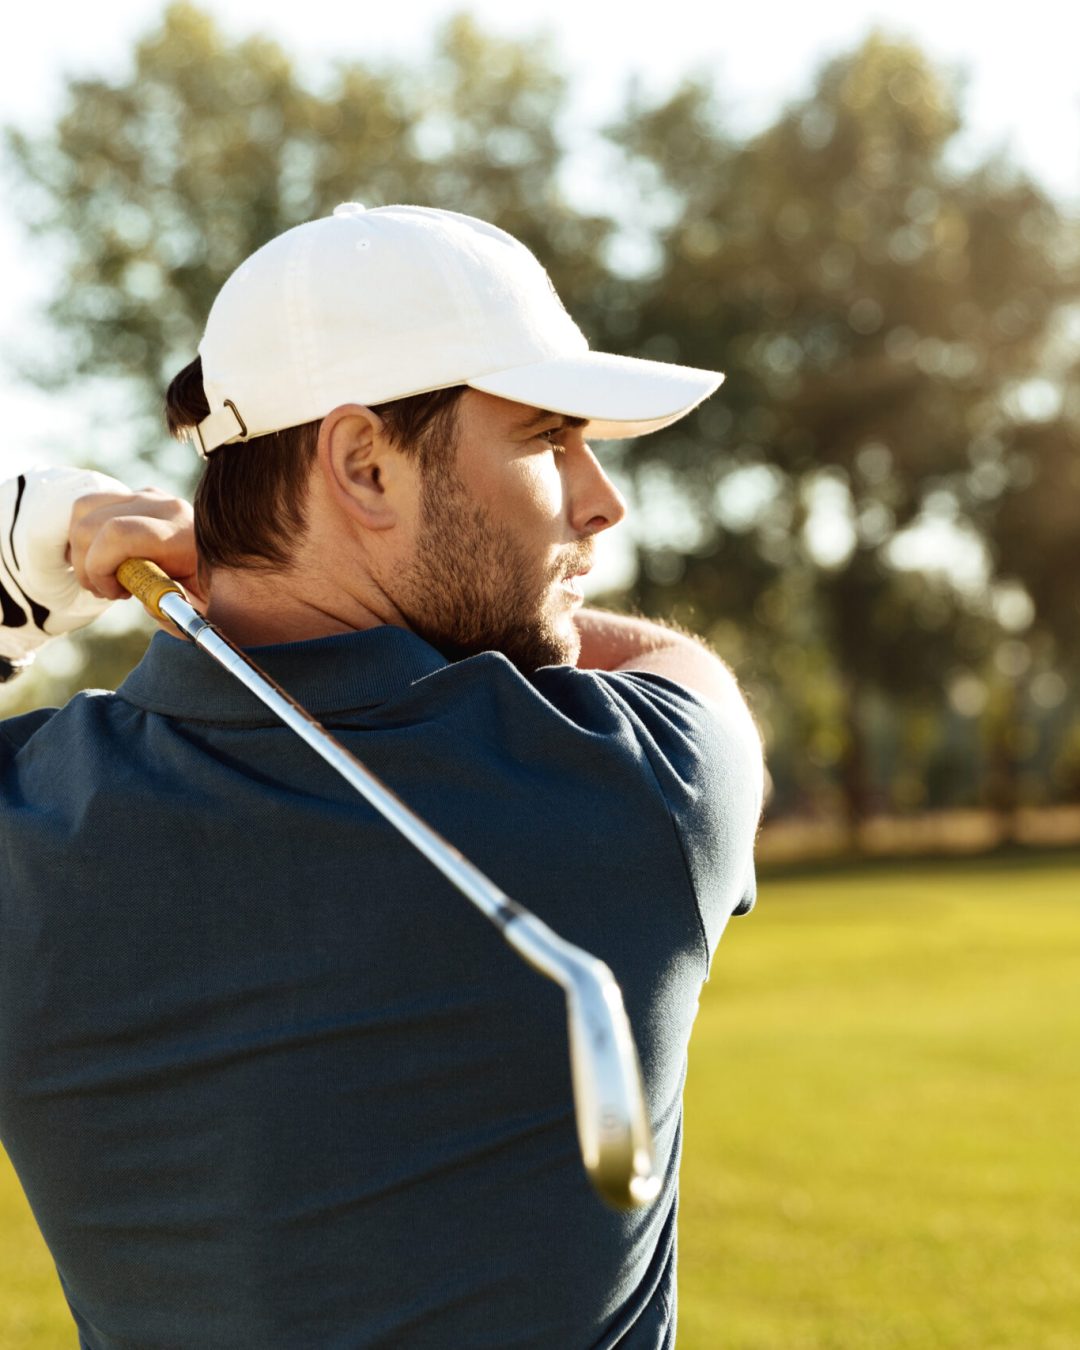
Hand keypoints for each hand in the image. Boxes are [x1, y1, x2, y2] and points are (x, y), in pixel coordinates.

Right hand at [68, 486, 203, 616]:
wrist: (233, 567)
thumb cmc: (215, 595)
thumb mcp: (200, 614)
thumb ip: (173, 613)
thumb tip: (147, 601)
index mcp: (181, 534)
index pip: (117, 533)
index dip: (98, 567)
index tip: (114, 594)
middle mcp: (163, 506)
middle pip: (91, 523)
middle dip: (86, 565)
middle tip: (108, 592)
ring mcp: (148, 496)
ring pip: (84, 509)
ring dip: (81, 548)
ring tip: (104, 576)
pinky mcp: (137, 496)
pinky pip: (92, 507)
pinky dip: (85, 535)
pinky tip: (105, 559)